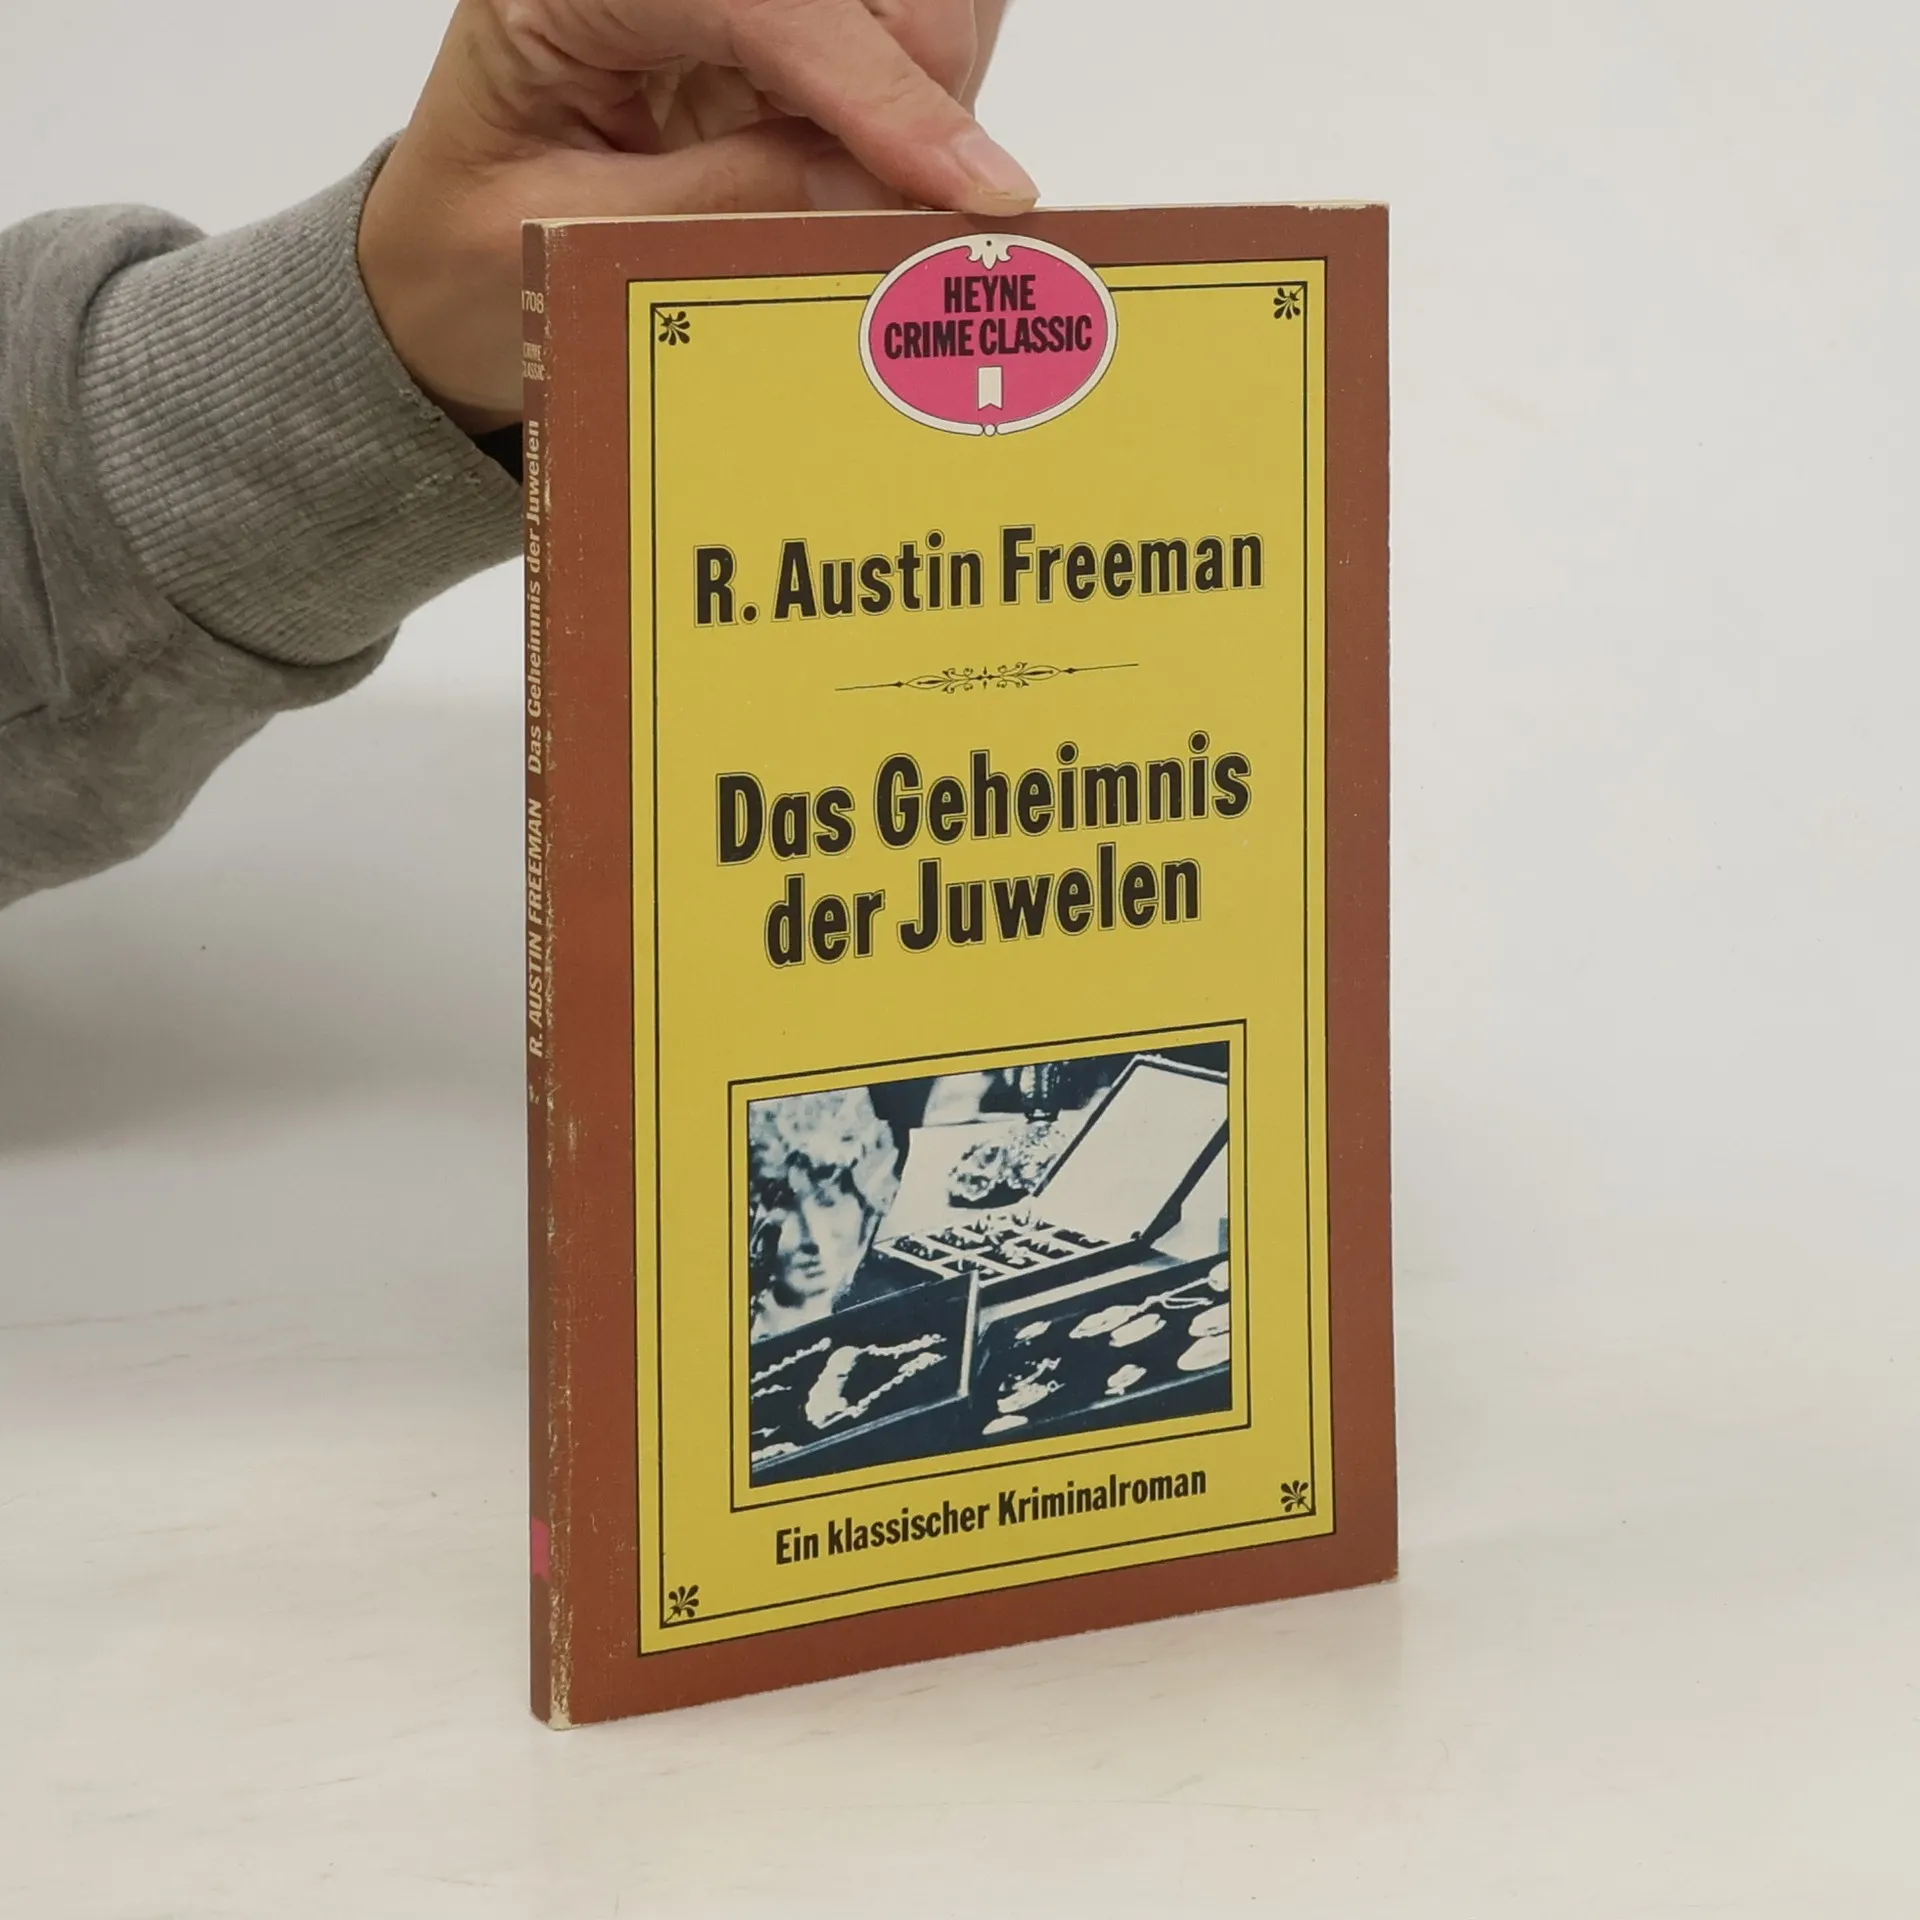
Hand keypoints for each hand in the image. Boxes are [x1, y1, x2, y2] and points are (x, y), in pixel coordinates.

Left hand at [359, 0, 1031, 431]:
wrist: (448, 259)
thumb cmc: (477, 249)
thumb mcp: (579, 240)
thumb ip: (726, 205)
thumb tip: (879, 199)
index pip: (764, 0)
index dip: (883, 93)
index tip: (975, 189)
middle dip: (927, 91)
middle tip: (944, 218)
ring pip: (910, 2)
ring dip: (936, 92)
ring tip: (902, 196)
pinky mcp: (779, 23)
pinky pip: (901, 30)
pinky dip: (926, 102)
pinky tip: (898, 166)